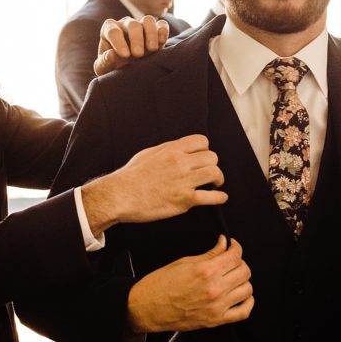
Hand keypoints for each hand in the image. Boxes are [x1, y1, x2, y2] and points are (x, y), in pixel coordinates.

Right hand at [81, 134, 226, 232]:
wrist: (120, 195)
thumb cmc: (131, 176)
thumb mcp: (149, 153)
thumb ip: (167, 150)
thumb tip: (178, 150)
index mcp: (172, 149)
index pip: (202, 141)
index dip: (205, 150)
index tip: (203, 158)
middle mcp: (181, 163)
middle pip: (212, 157)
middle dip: (212, 165)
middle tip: (209, 174)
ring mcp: (184, 181)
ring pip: (215, 173)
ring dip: (218, 179)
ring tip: (215, 184)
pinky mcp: (184, 199)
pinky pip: (211, 197)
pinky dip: (219, 197)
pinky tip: (220, 197)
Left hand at [94, 15, 169, 76]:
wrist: (127, 69)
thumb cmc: (112, 66)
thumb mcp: (104, 67)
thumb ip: (105, 61)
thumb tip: (112, 54)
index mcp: (109, 29)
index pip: (113, 31)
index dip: (118, 42)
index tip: (125, 55)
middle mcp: (125, 24)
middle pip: (132, 25)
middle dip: (136, 39)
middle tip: (138, 55)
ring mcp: (141, 25)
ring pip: (148, 20)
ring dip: (151, 34)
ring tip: (152, 49)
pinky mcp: (156, 30)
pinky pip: (162, 24)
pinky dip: (163, 31)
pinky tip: (162, 42)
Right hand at [127, 236, 253, 332]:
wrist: (145, 308)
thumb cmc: (160, 284)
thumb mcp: (184, 262)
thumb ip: (209, 254)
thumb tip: (224, 243)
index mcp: (206, 271)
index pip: (235, 255)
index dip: (236, 247)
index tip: (232, 246)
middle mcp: (214, 289)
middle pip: (244, 271)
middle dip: (239, 262)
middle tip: (230, 261)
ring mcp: (217, 306)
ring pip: (247, 289)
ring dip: (242, 280)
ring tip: (232, 277)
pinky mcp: (215, 320)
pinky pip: (243, 312)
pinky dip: (247, 302)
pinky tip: (241, 295)